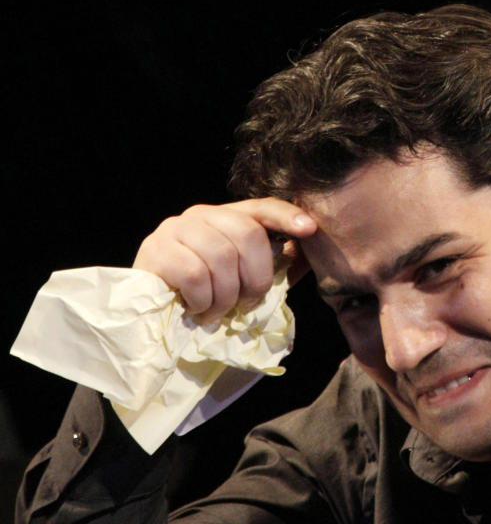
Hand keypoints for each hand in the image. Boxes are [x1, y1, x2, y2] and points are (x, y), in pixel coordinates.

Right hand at [133, 198, 317, 322]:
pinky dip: (202, 300)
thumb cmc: (199, 295)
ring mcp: (176, 229)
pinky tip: (196, 309)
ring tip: (216, 312)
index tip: (310, 229)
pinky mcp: (155, 250)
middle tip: (245, 304)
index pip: (260, 207)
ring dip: (225, 296)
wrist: (146, 316)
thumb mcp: (237, 278)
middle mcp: (201, 214)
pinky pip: (194, 274)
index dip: (286, 215)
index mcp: (225, 217)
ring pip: (221, 256)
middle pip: (247, 234)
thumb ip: (270, 265)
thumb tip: (304, 253)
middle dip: (255, 277)